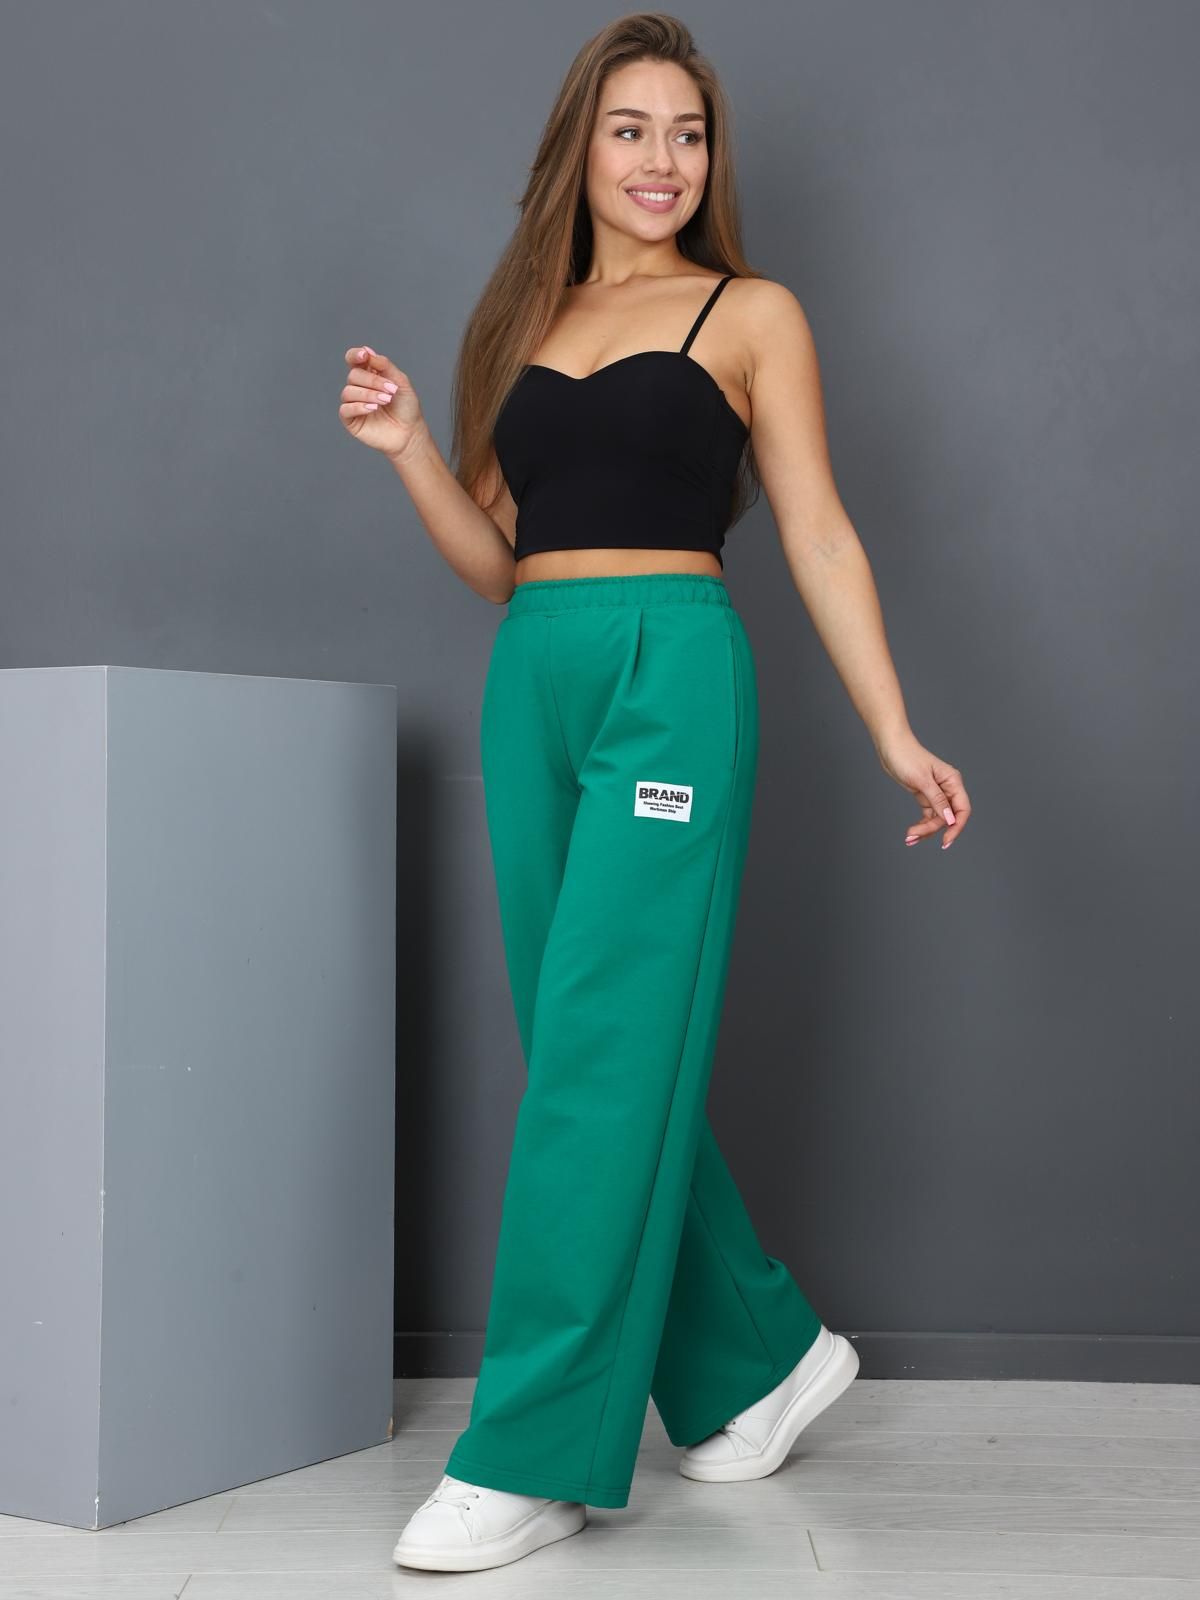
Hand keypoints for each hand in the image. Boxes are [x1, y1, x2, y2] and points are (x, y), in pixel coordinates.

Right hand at [339, 345, 426, 458]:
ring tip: (386, 401)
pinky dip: (359, 407)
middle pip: (353, 375)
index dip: (355, 355)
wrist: (410, 433)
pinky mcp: (351, 420)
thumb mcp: (400, 382)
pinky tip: (373, 408)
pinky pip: (345, 409)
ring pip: (348, 392)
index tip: (364, 355)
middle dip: (372, 381)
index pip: (353, 360)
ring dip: (368, 394)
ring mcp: (353, 404)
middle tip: (391, 390)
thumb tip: (367, 351)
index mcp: (369, 375)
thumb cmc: (406, 407)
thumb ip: (384, 365)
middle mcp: (358, 387)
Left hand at [873, 729, 970, 849]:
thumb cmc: (907, 757)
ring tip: (909, 838)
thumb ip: (938, 800)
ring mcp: (936, 793)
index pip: (962, 809)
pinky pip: (928, 816)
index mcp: (953, 781)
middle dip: (932, 829)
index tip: (946, 842)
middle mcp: (948, 788)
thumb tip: (950, 819)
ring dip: (925, 830)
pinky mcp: (925, 795)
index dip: (957, 827)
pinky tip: (913, 834)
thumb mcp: (922, 780)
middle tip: (913, 836)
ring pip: (937, 819)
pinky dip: (921, 825)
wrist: (890, 746)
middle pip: (947, 817)